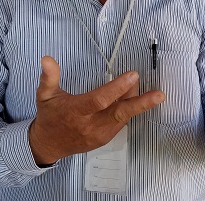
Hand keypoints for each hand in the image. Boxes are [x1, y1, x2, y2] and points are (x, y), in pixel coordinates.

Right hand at [29, 56, 164, 164]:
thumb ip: (49, 77)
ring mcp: (100, 134)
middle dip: (142, 104)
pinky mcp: (105, 139)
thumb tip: (47, 59)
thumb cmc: (49, 116)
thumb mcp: (44, 95)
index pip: (99, 100)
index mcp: (76, 112)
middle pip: (120, 114)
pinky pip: (122, 122)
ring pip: (124, 117)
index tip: (132, 75)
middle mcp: (90, 125)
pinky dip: (130, 109)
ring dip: (137, 102)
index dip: (117, 88)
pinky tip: (135, 97)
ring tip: (145, 88)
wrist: (49, 145)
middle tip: (159, 94)